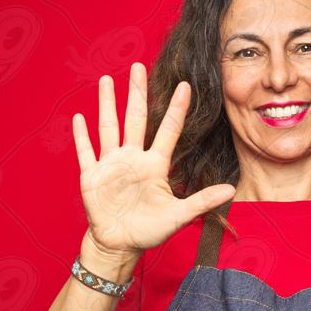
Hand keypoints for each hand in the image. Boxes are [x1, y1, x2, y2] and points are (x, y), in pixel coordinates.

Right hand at [73, 64, 235, 267]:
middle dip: (136, 92)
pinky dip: (82, 135)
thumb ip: (203, 200)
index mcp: (155, 164)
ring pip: (109, 127)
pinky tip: (79, 116)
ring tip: (106, 79)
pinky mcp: (92, 176)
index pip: (167, 129)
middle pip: (135, 118)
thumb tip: (232, 190)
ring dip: (107, 104)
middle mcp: (133, 158)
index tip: (185, 85)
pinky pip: (86, 151)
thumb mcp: (179, 215)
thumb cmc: (150, 230)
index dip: (176, 108)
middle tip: (138, 66)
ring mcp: (111, 164)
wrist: (120, 244)